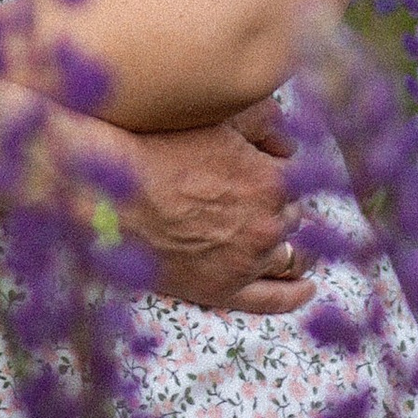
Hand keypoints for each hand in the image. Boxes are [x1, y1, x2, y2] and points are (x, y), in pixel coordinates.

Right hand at [109, 103, 308, 314]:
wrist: (110, 193)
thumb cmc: (158, 148)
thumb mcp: (218, 118)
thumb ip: (264, 120)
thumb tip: (286, 137)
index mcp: (273, 180)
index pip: (296, 175)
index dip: (277, 168)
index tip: (263, 165)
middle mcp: (268, 224)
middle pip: (293, 215)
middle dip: (281, 205)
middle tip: (257, 197)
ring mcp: (247, 261)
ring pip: (290, 255)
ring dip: (291, 245)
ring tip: (288, 241)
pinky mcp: (223, 288)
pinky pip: (272, 299)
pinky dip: (294, 294)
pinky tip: (307, 289)